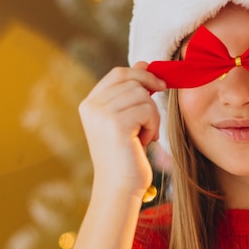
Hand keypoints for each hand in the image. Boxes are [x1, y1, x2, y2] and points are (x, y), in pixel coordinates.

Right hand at [78, 62, 165, 198]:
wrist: (120, 186)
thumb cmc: (127, 154)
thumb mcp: (127, 119)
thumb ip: (132, 92)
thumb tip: (144, 62)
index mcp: (90, 103)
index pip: (118, 73)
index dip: (142, 74)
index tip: (159, 86)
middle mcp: (92, 106)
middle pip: (133, 81)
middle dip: (150, 99)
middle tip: (150, 122)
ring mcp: (102, 114)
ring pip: (143, 95)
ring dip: (152, 116)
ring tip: (144, 135)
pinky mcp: (116, 124)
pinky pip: (148, 109)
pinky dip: (153, 125)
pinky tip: (145, 141)